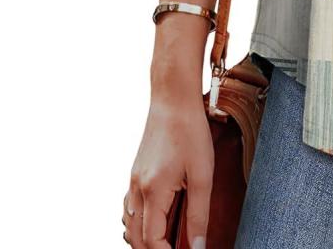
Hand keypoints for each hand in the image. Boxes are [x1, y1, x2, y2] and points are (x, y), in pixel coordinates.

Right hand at [123, 94, 212, 247]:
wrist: (172, 99)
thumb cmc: (190, 132)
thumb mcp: (203, 174)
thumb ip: (199, 214)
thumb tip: (199, 246)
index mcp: (152, 192)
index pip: (151, 242)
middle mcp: (136, 190)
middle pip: (136, 238)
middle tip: (176, 248)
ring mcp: (133, 181)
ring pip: (129, 224)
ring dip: (144, 239)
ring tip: (168, 240)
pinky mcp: (135, 173)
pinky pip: (130, 208)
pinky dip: (139, 222)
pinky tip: (157, 218)